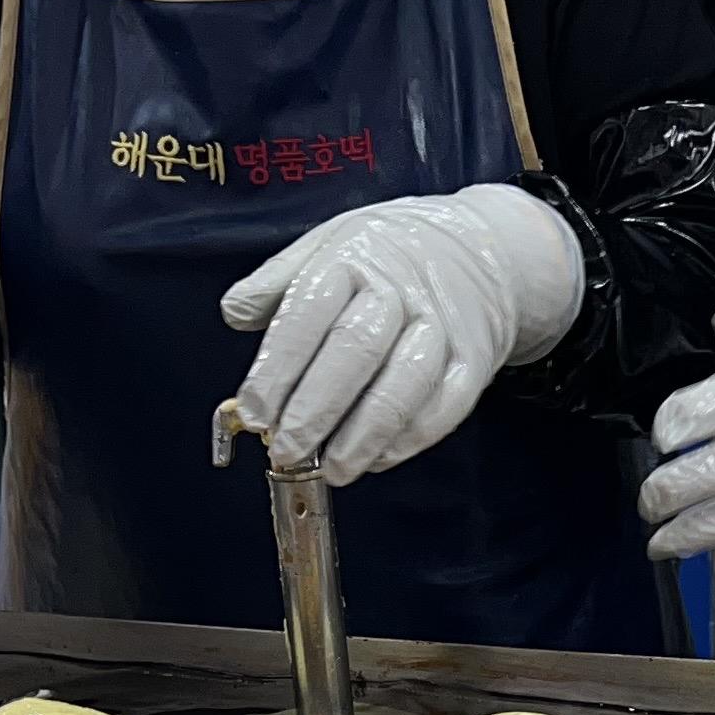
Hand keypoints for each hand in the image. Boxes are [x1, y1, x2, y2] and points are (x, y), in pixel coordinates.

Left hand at [222, 184, 583, 482]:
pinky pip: (445, 407)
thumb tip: (233, 313)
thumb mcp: (328, 244)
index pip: (308, 315)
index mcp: (353, 258)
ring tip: (331, 469)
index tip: (253, 412)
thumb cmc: (389, 254)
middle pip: (355, 351)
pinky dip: (409, 440)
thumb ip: (278, 281)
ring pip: (404, 384)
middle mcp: (401, 290)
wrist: (481, 248)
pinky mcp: (473, 361)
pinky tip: (376, 459)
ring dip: (364, 435)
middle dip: (315, 409)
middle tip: (285, 451)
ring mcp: (442, 326)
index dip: (277, 369)